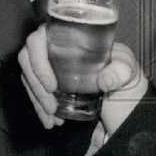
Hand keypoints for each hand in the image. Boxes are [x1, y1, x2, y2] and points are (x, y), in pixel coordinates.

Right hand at [19, 25, 146, 134]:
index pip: (39, 38)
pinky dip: (38, 106)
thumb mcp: (128, 70)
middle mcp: (53, 45)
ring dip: (35, 98)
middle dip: (35, 86)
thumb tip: (105, 80)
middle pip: (27, 59)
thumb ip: (122, 70)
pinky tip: (49, 119)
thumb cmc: (124, 75)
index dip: (38, 61)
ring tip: (52, 117)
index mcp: (68, 35)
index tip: (51, 86)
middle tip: (51, 106)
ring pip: (28, 76)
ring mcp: (47, 63)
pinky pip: (32, 89)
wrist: (124, 96)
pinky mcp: (45, 80)